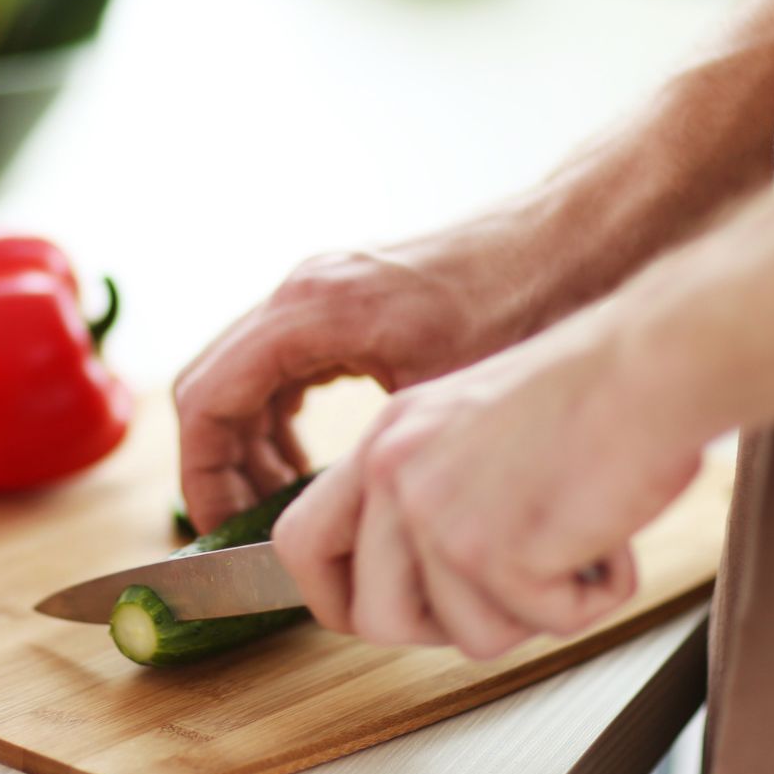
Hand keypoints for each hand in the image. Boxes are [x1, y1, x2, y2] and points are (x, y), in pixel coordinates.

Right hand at [174, 248, 500, 534]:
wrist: (571, 242)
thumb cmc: (520, 309)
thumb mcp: (442, 401)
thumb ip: (370, 456)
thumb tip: (325, 530)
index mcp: (308, 313)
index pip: (205, 402)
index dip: (201, 476)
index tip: (220, 529)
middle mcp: (298, 293)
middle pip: (211, 389)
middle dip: (219, 464)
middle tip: (245, 525)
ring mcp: (316, 290)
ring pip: (241, 378)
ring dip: (249, 443)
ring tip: (279, 503)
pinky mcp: (340, 299)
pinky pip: (278, 365)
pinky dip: (277, 417)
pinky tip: (308, 462)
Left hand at [271, 313, 703, 658]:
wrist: (643, 363)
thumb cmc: (579, 395)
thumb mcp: (459, 430)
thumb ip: (417, 496)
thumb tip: (406, 581)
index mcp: (380, 442)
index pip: (299, 542)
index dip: (328, 597)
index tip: (363, 615)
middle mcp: (392, 473)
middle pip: (373, 618)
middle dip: (439, 630)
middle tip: (500, 590)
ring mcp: (435, 510)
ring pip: (464, 636)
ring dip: (528, 610)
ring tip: (563, 541)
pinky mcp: (492, 548)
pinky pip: (538, 623)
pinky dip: (586, 597)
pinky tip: (597, 536)